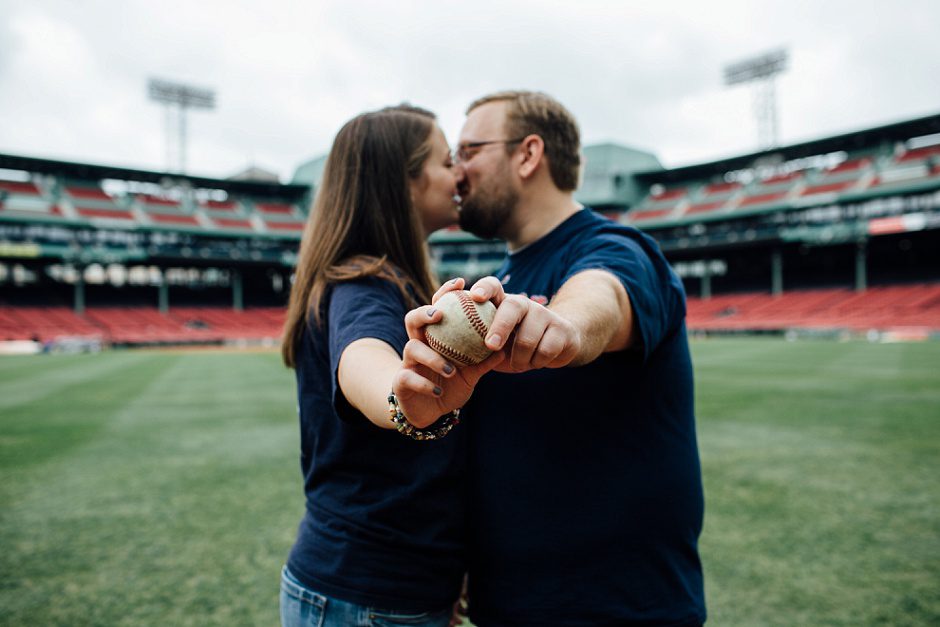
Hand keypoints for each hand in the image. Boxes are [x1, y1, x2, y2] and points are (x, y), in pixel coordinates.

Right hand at [392, 299, 503, 426]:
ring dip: (432, 357)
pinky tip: (438, 391)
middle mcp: (419, 345)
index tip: (461, 283)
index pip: (436, 307)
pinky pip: (408, 378)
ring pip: (412, 348)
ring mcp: (407, 362)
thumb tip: (503, 350)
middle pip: (413, 319)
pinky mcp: (400, 382)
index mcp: (435, 338)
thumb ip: (482, 362)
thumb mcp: (470, 374)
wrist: (430, 413)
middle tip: (440, 315)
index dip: (445, 292)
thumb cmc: (450, 386)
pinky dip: (425, 384)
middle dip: (424, 313)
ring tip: (451, 370)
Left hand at [467, 276, 581, 372]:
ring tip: (517, 363)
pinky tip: (535, 362)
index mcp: (503, 303)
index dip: (484, 288)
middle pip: (513, 307)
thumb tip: (448, 346)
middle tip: (491, 345)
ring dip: (519, 359)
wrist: (555, 347)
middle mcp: (524, 304)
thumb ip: (474, 340)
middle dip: (500, 326)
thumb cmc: (513, 345)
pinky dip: (536, 362)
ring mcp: (545, 315)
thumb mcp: (494, 342)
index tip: (475, 296)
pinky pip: (545, 350)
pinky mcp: (562, 330)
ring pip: (528, 338)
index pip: (493, 286)